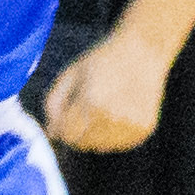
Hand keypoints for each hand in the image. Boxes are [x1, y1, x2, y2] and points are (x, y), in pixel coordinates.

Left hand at [42, 25, 175, 151]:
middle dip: (78, 129)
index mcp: (91, 101)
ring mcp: (129, 126)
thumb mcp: (72, 72)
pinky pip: (118, 143)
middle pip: (82, 143)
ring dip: (96, 133)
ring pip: (100, 146)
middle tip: (88, 105)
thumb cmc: (102, 59)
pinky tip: (120, 110)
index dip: (62, 125)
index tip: (68, 111)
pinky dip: (114, 133)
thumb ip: (53, 103)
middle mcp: (111, 117)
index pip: (66, 134)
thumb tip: (50, 133)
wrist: (144, 49)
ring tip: (106, 105)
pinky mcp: (142, 130)